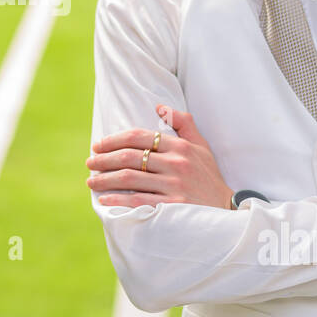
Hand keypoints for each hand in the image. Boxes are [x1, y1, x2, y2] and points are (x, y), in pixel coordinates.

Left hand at [86, 103, 233, 209]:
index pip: (139, 137)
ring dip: (105, 179)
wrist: (227, 210)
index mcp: (180, 146)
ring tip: (91, 182)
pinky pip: (137, 200)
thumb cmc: (209, 177)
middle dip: (104, 159)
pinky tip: (104, 200)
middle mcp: (176, 163)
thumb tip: (159, 106)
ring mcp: (174, 185)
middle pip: (129, 157)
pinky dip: (117, 200)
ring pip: (129, 178)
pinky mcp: (172, 206)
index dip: (114, 140)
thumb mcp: (201, 146)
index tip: (98, 146)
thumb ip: (183, 122)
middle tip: (90, 163)